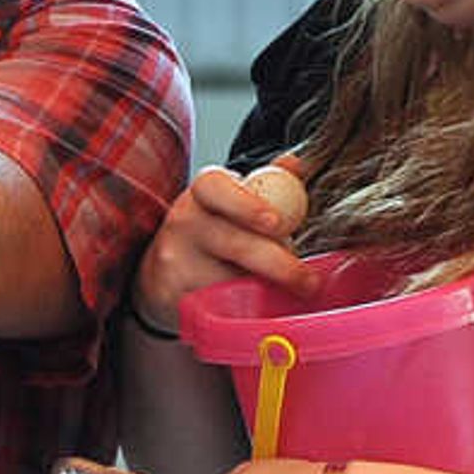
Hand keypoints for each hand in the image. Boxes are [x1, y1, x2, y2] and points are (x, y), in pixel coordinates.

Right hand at [133, 159, 313, 326]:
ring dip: (262, 288)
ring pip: (230, 280)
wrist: (165, 269)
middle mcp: (185, 222)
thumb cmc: (215, 229)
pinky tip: (249, 304)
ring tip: (275, 290)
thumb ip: (269, 182)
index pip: (218, 189)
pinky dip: (242, 308)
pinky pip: (216, 307)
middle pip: (233, 243)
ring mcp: (176, 261)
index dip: (247, 205)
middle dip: (277, 264)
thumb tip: (295, 165)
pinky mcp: (173, 296)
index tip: (277, 223)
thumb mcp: (236, 199)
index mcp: (204, 191)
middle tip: (308, 280)